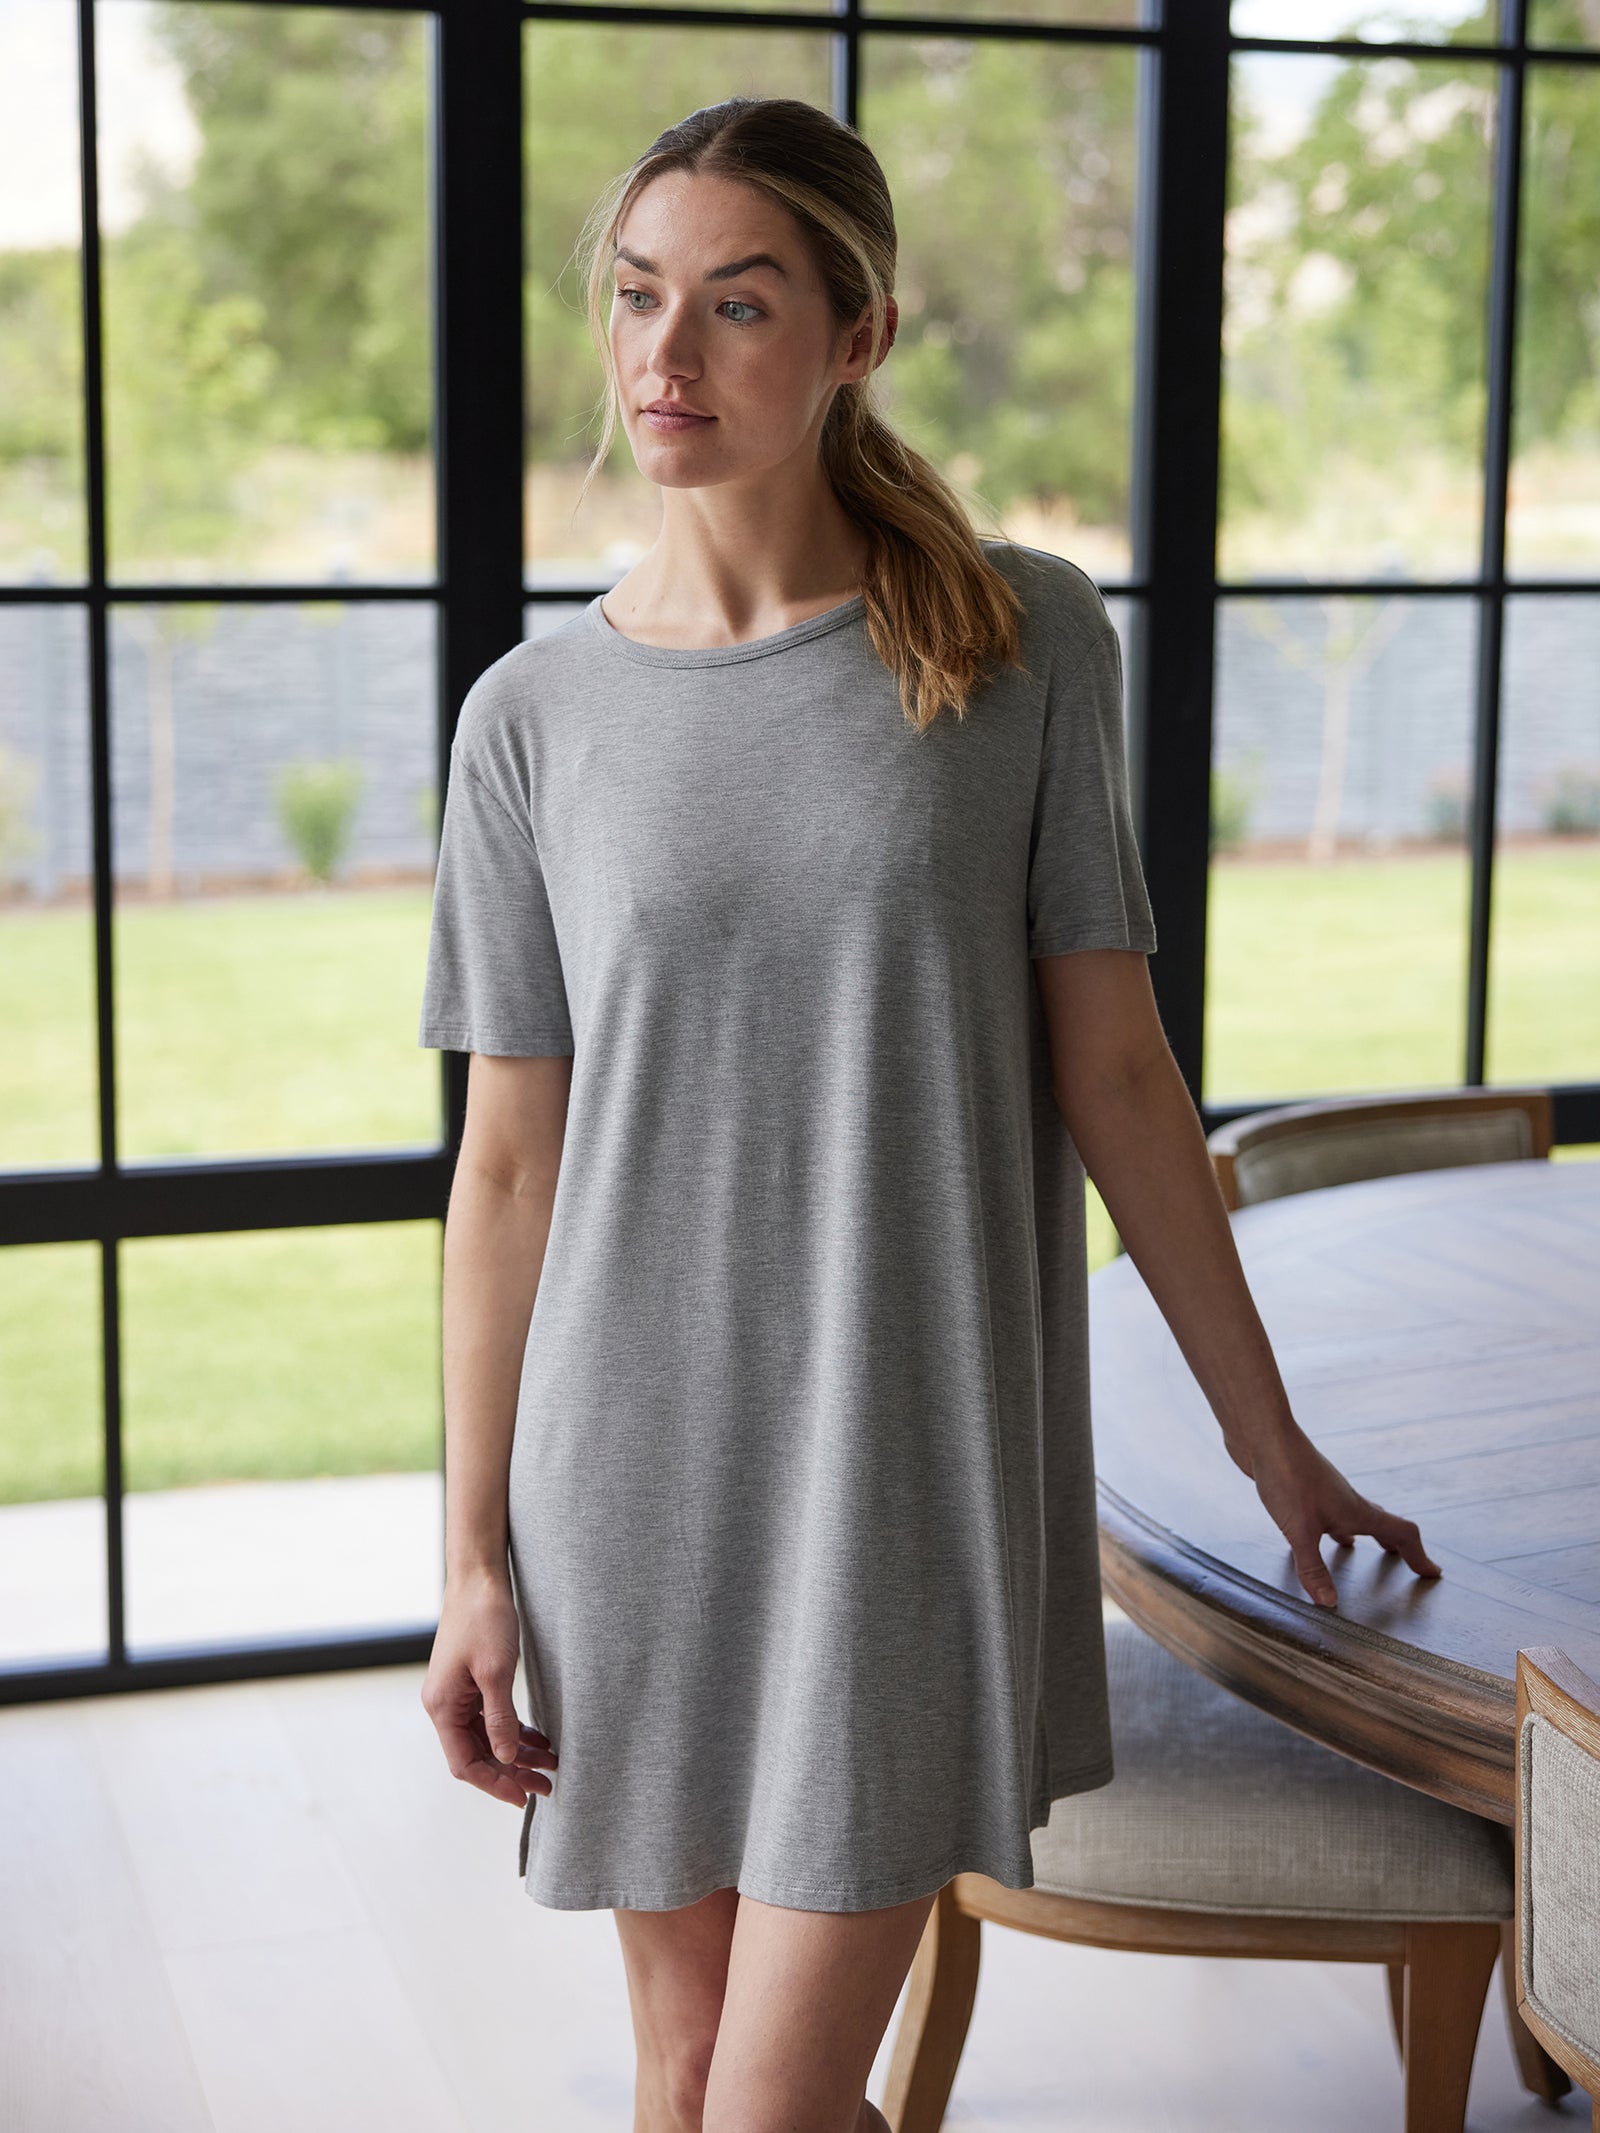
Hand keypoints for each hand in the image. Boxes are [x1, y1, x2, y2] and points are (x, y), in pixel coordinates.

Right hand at [421, 1568, 559, 1806]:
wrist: (479, 1578)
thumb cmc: (485, 1619)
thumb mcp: (497, 1671)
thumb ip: (500, 1718)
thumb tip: (507, 1760)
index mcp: (443, 1707)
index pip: (465, 1763)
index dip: (494, 1784)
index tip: (523, 1797)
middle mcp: (445, 1705)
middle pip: (477, 1755)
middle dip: (511, 1772)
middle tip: (546, 1785)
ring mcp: (457, 1694)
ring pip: (487, 1738)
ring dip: (516, 1754)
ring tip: (550, 1765)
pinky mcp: (471, 1683)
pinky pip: (491, 1719)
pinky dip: (513, 1731)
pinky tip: (538, 1740)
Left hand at [1224, 1415, 1441, 1609]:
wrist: (1262, 1434)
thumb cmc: (1285, 1476)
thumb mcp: (1299, 1530)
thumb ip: (1313, 1567)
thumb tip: (1330, 1602)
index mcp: (1356, 1511)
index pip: (1402, 1534)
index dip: (1419, 1556)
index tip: (1433, 1573)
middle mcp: (1347, 1500)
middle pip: (1383, 1525)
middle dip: (1397, 1548)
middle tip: (1406, 1565)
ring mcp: (1326, 1490)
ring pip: (1355, 1516)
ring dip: (1364, 1534)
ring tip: (1359, 1550)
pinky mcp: (1304, 1486)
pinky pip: (1328, 1511)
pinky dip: (1333, 1525)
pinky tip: (1318, 1528)